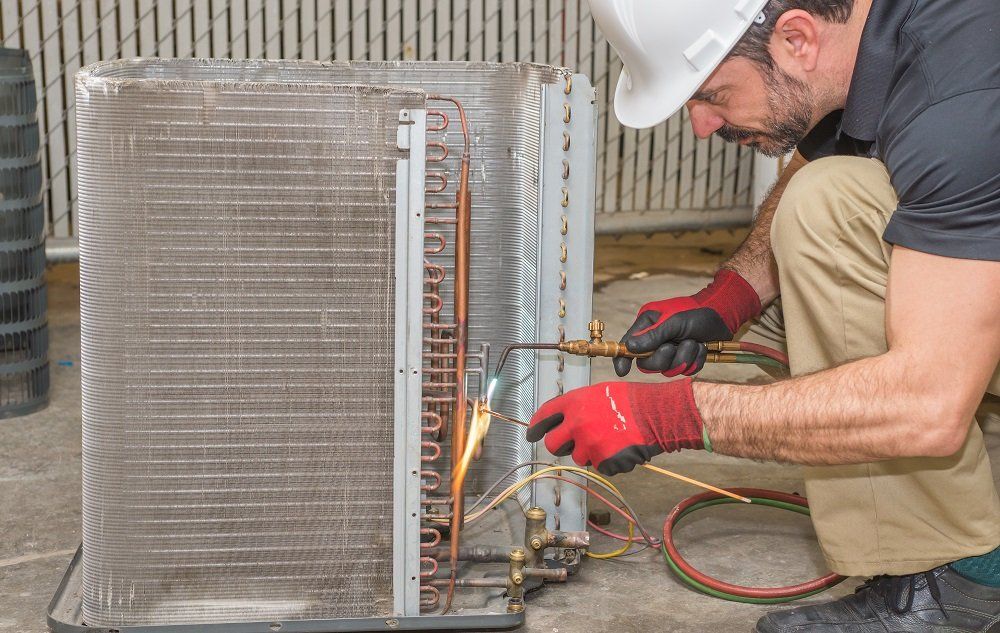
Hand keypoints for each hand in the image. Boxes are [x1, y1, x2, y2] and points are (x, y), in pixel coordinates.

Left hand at [526, 380, 703, 475]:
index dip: (535, 427)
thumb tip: (563, 420)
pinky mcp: (603, 460)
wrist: (655, 413)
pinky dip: (606, 460)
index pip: (544, 416)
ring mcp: (589, 444)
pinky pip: (598, 466)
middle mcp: (577, 423)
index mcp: (574, 403)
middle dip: (560, 446)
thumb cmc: (630, 401)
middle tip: (570, 444)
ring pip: (577, 457)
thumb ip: (577, 406)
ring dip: (588, 452)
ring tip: (608, 439)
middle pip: (553, 445)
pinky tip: (618, 447)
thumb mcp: (598, 393)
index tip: (532, 433)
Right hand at [614, 269, 760, 376]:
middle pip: (647, 363)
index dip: (623, 358)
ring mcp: (671, 349)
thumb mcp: (674, 322)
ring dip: (684, 358)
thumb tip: (630, 347)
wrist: (724, 314)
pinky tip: (701, 347)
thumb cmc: (697, 312)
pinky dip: (695, 360)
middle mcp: (656, 339)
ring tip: (694, 343)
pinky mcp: (686, 357)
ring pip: (668, 369)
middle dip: (663, 359)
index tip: (622, 371)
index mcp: (647, 325)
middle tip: (673, 347)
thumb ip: (652, 336)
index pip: (628, 345)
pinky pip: (685, 370)